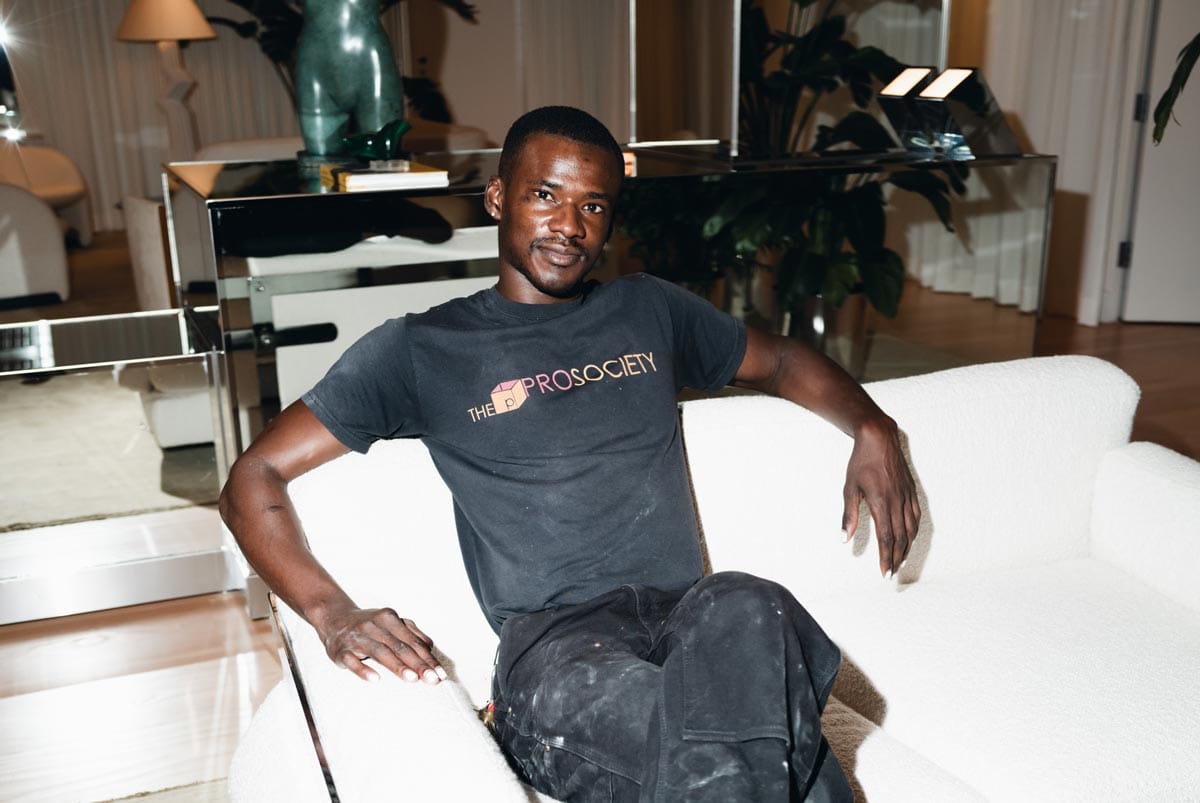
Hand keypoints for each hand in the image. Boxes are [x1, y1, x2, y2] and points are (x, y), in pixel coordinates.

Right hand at [317, 604, 445, 683]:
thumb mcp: (389, 623)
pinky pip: (352, 660)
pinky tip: (376, 680)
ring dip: (397, 665)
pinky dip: (364, 670)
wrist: (334, 618)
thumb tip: (430, 647)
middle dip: (418, 664)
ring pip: (380, 652)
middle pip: (400, 646)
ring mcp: (356, 636)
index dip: (428, 658)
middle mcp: (374, 625)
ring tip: (412, 679)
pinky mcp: (340, 649)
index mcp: (389, 618)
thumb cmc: (369, 626)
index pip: (413, 641)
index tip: (441, 674)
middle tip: (432, 680)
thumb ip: (410, 633)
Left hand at [842, 417, 920, 577]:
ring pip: (911, 529)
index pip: (886, 538)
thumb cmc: (861, 462)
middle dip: (897, 558)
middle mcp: (897, 502)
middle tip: (892, 573)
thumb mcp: (849, 488)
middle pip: (900, 538)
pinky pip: (916, 516)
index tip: (885, 573)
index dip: (886, 557)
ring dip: (907, 548)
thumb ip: (848, 515)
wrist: (879, 438)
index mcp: (881, 503)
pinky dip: (914, 531)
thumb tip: (844, 538)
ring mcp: (907, 496)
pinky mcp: (912, 490)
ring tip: (901, 561)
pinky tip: (910, 538)